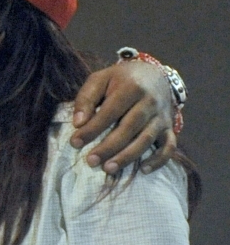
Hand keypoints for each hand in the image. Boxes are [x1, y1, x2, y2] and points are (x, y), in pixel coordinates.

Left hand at [70, 60, 176, 174]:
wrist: (153, 75)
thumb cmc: (120, 80)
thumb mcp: (100, 79)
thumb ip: (86, 98)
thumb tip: (78, 123)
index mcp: (131, 87)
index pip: (110, 112)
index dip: (92, 129)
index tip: (75, 143)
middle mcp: (150, 102)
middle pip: (129, 128)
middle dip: (109, 147)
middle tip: (90, 161)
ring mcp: (162, 116)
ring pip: (146, 139)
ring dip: (128, 156)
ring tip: (108, 168)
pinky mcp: (169, 128)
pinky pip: (169, 147)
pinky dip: (158, 160)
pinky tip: (142, 169)